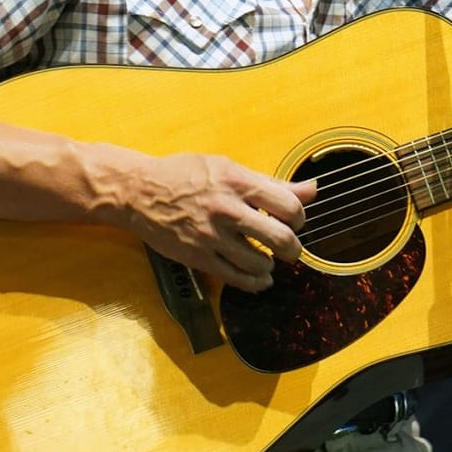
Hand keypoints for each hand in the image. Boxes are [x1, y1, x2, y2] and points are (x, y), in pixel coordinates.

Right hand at [93, 147, 312, 290]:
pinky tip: (259, 279)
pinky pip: (236, 279)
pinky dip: (254, 283)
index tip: (294, 221)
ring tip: (268, 261)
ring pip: (259, 264)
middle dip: (293, 249)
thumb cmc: (184, 174)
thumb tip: (312, 189)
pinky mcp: (198, 257)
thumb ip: (271, 183)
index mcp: (237, 182)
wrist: (138, 191)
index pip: (288, 206)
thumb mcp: (228, 167)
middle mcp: (227, 209)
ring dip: (271, 266)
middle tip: (290, 249)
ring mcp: (211, 236)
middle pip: (280, 239)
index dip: (299, 217)